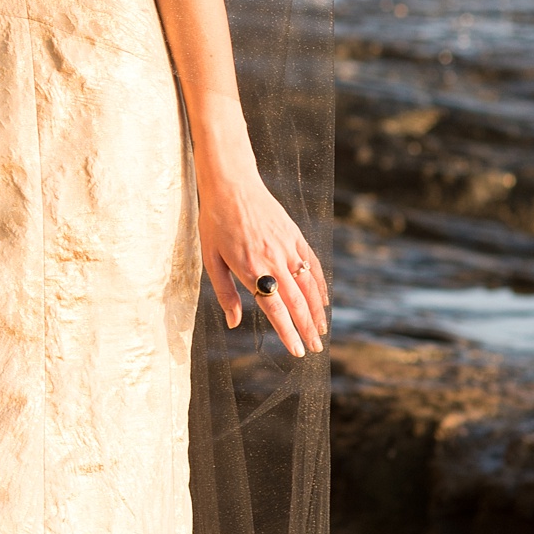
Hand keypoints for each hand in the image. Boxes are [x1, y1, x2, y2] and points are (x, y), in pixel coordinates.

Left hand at [199, 167, 328, 359]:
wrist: (231, 183)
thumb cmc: (215, 221)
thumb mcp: (211, 259)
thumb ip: (225, 292)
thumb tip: (234, 323)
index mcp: (250, 269)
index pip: (275, 309)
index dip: (288, 332)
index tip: (297, 350)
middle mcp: (273, 260)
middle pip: (296, 302)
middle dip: (307, 328)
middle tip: (315, 349)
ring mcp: (287, 247)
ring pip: (308, 286)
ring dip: (317, 311)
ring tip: (322, 331)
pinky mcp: (295, 235)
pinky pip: (312, 264)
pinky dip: (319, 284)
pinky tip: (322, 300)